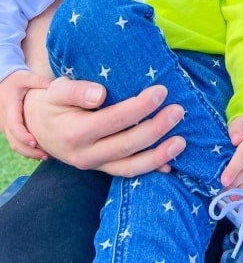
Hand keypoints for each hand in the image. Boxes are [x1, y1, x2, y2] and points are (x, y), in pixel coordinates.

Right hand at [0, 70, 50, 157]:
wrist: (2, 81)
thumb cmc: (15, 79)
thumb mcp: (27, 77)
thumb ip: (40, 81)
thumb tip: (56, 87)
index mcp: (10, 108)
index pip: (14, 126)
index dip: (24, 136)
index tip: (35, 143)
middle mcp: (5, 120)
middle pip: (14, 141)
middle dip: (28, 150)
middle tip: (45, 155)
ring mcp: (5, 126)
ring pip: (14, 144)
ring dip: (27, 152)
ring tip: (45, 155)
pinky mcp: (9, 128)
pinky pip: (15, 141)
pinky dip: (26, 147)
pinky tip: (40, 150)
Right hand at [24, 76, 186, 176]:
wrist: (39, 127)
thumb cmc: (52, 103)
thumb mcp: (56, 91)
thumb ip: (76, 91)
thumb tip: (99, 94)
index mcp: (75, 132)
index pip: (113, 120)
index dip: (139, 107)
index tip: (161, 91)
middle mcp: (86, 154)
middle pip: (127, 144)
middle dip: (156, 128)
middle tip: (178, 111)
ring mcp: (96, 165)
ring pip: (131, 166)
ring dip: (159, 155)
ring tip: (181, 141)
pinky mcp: (103, 168)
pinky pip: (129, 173)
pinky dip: (151, 169)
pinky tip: (171, 162)